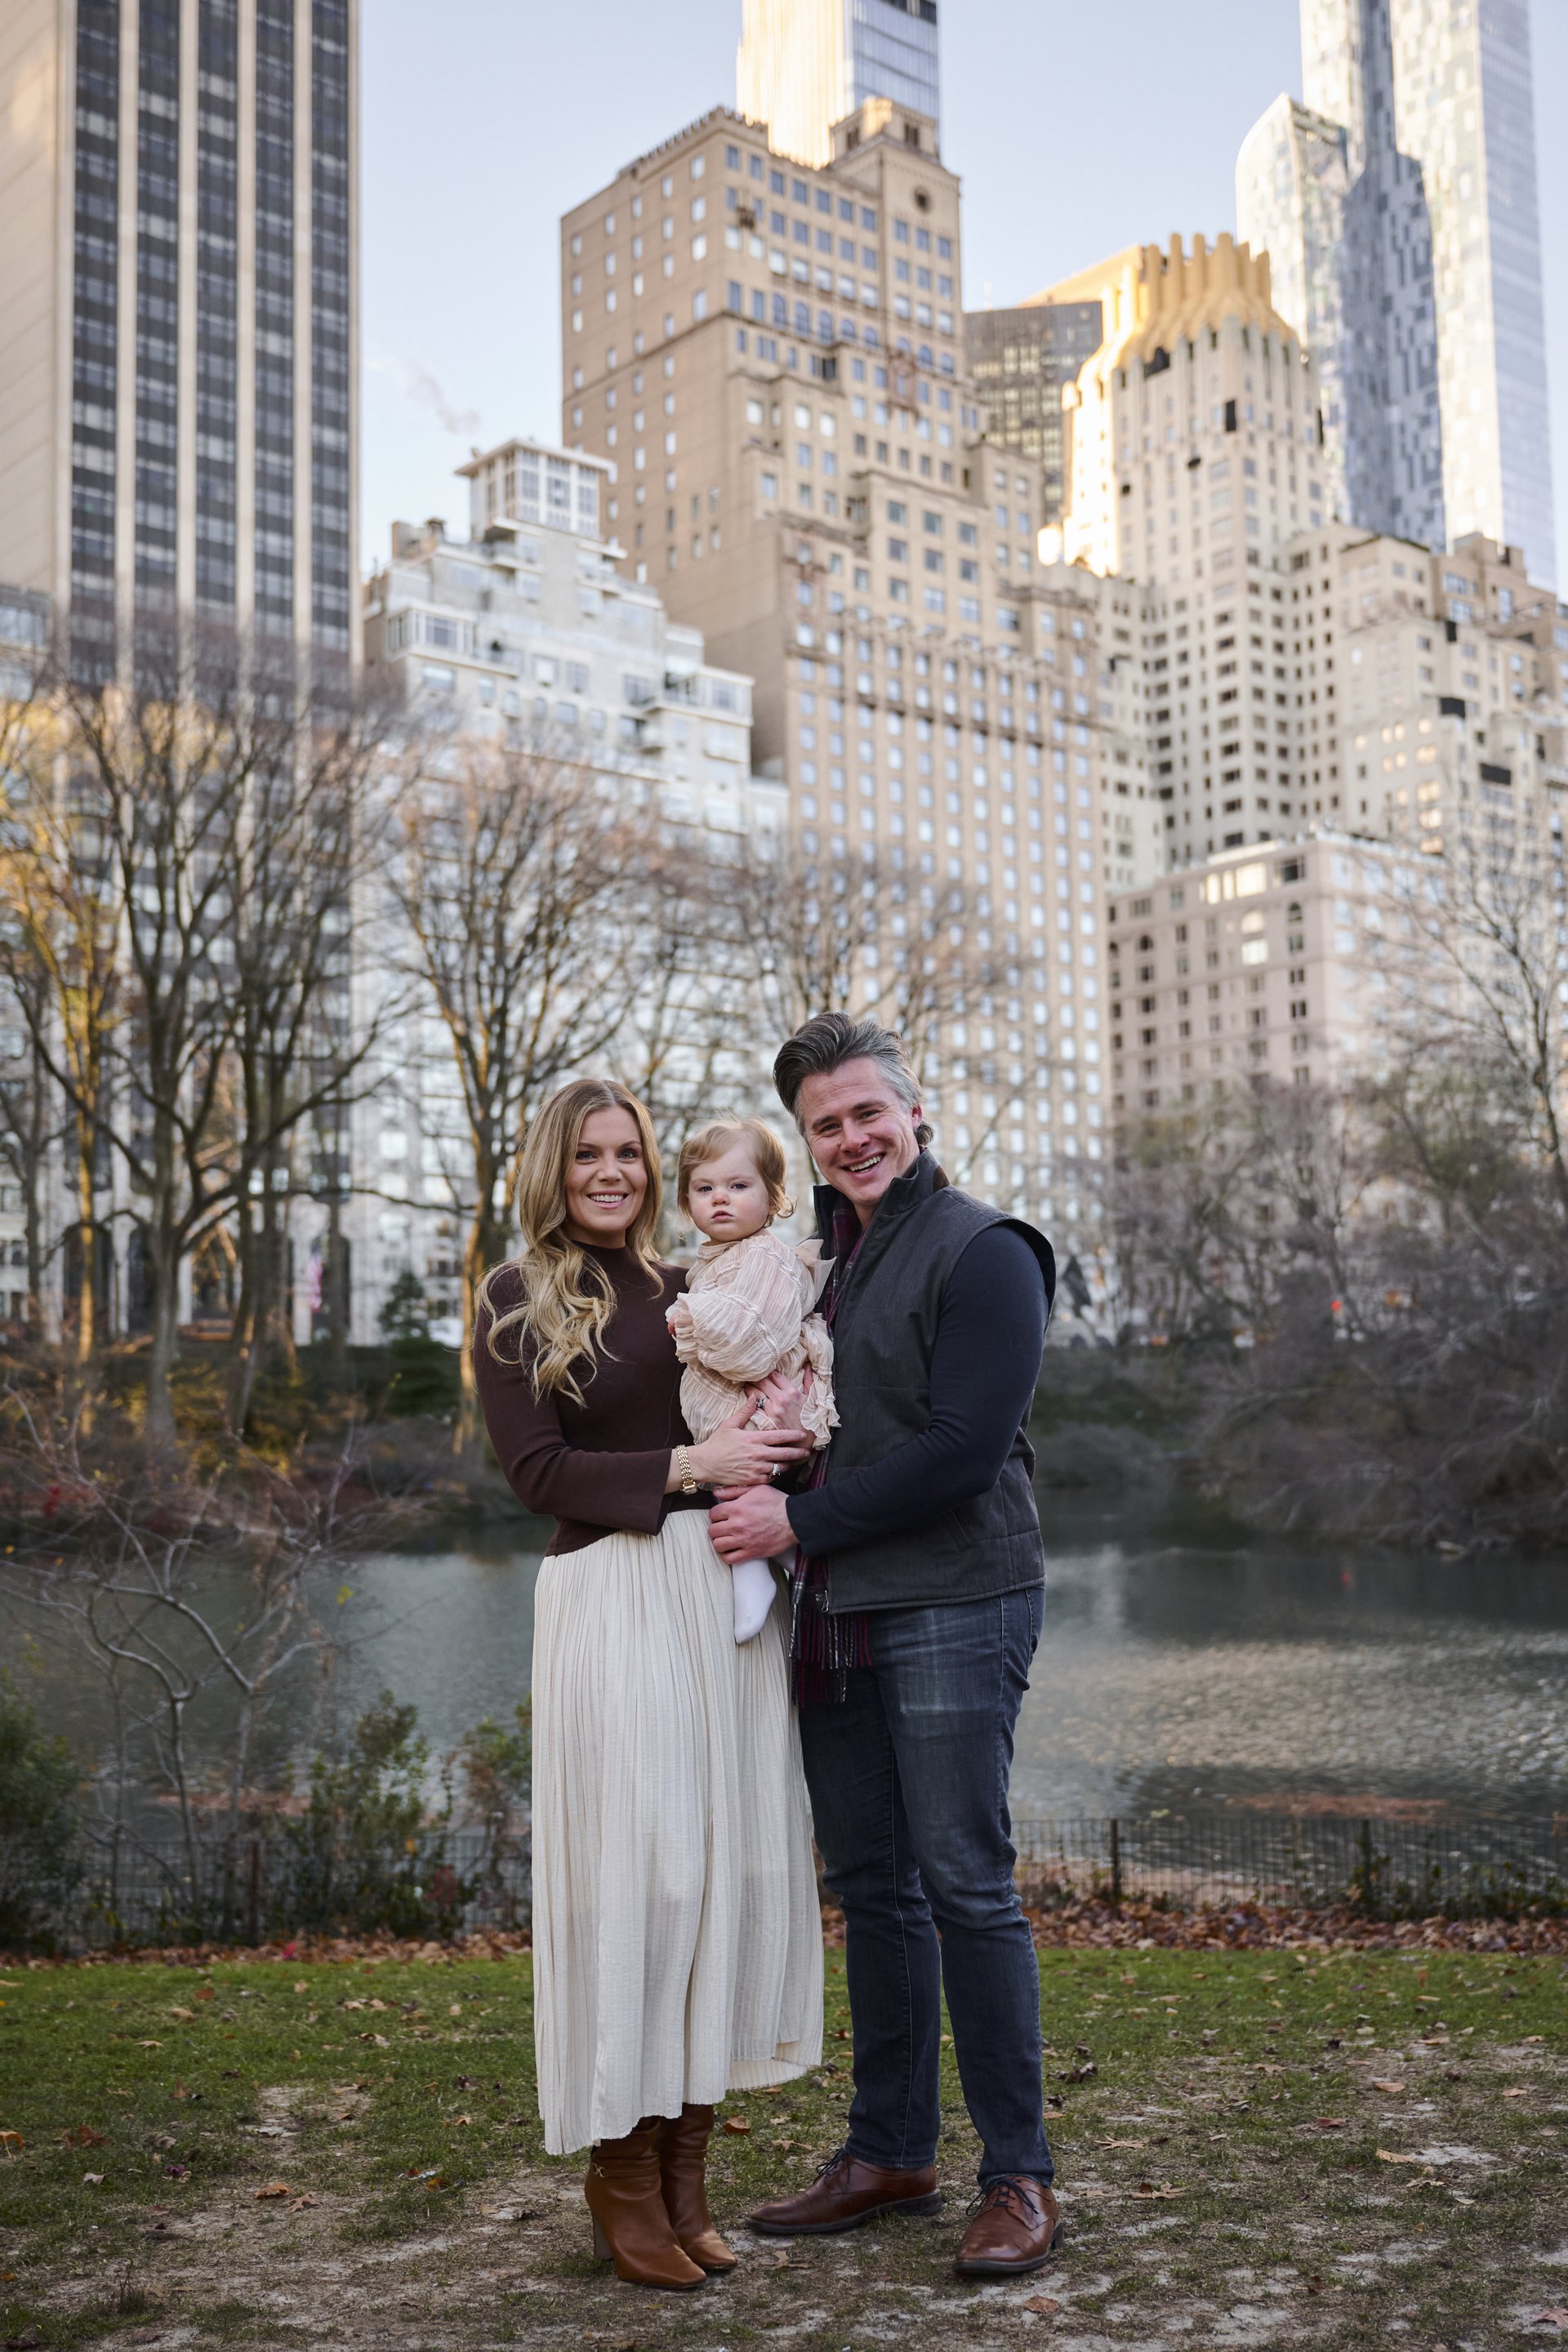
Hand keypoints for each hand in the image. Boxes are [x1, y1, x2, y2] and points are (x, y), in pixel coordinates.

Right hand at [681, 1406, 809, 1492]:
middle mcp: (758, 1454)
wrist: (705, 1463)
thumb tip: (754, 1396)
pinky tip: (777, 1471)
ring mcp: (756, 1468)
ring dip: (787, 1464)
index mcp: (754, 1438)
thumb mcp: (729, 1424)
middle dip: (798, 1452)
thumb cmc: (717, 1443)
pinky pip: (770, 1478)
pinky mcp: (752, 1479)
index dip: (794, 1435)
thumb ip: (745, 1411)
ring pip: (779, 1467)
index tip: (803, 1435)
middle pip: (785, 1453)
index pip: (780, 1436)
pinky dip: (775, 1474)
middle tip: (807, 1452)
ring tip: (793, 1462)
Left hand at [710, 1485, 795, 1562]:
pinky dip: (727, 1556)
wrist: (794, 1520)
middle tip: (723, 1527)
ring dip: (720, 1542)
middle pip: (712, 1531)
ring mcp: (743, 1540)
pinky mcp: (751, 1553)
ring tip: (726, 1538)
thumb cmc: (777, 1503)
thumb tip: (716, 1492)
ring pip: (718, 1545)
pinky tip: (731, 1550)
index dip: (716, 1514)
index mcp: (737, 1508)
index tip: (721, 1515)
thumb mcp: (756, 1489)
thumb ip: (734, 1490)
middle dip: (716, 1528)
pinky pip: (730, 1559)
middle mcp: (737, 1525)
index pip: (713, 1514)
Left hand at [747, 1368, 810, 1433]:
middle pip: (762, 1381)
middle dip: (756, 1377)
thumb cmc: (811, 1419)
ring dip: (751, 1388)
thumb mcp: (813, 1398)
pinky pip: (755, 1408)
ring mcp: (773, 1411)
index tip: (764, 1371)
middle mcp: (781, 1399)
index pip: (774, 1375)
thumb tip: (807, 1366)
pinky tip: (750, 1401)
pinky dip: (751, 1403)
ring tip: (747, 1386)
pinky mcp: (767, 1421)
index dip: (768, 1371)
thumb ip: (809, 1380)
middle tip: (751, 1375)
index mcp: (792, 1392)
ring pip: (755, 1394)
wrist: (806, 1441)